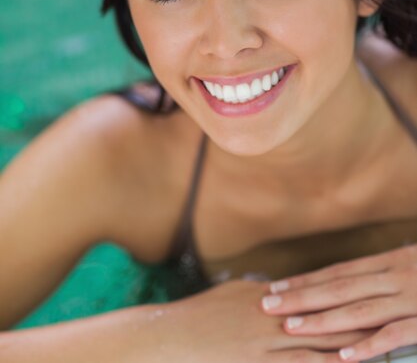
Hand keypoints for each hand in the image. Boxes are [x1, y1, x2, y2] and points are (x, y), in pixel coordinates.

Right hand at [148, 279, 374, 362]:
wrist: (176, 335)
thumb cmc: (204, 311)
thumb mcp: (236, 292)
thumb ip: (264, 292)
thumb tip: (281, 290)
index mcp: (271, 296)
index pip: (317, 295)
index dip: (345, 297)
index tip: (372, 296)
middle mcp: (273, 316)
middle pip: (323, 319)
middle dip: (356, 321)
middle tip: (386, 320)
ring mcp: (266, 342)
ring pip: (316, 345)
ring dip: (347, 348)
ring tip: (376, 348)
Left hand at [260, 244, 416, 360]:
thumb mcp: (413, 265)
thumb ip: (384, 276)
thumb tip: (350, 284)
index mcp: (391, 261)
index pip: (339, 272)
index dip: (305, 280)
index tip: (275, 287)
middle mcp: (395, 276)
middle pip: (340, 288)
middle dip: (301, 297)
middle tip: (267, 304)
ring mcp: (411, 299)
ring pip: (360, 310)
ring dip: (322, 320)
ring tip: (290, 327)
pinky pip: (395, 334)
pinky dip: (368, 344)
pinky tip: (343, 356)